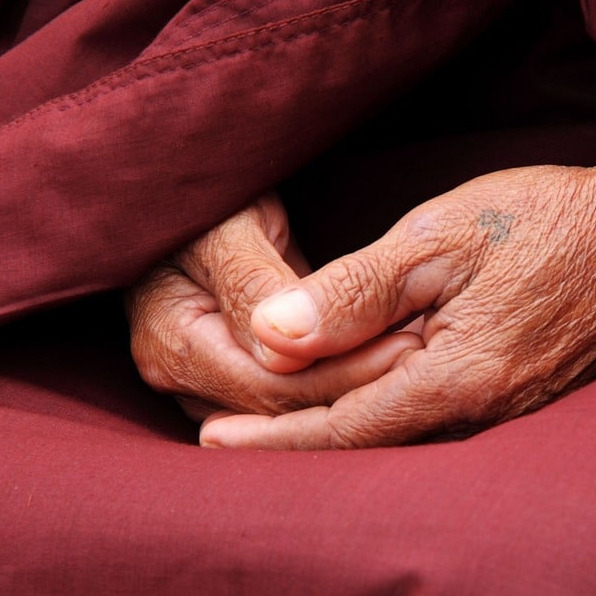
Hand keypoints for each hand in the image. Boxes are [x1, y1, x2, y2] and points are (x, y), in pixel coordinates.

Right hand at [125, 193, 421, 421]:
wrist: (200, 186)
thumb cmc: (207, 192)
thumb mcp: (228, 224)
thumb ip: (252, 285)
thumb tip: (283, 353)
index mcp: (170, 343)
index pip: (266, 386)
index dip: (341, 373)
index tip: (407, 345)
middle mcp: (182, 377)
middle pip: (281, 407)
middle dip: (356, 386)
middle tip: (426, 353)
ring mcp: (208, 382)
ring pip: (291, 409)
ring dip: (353, 389)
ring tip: (418, 357)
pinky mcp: (242, 372)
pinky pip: (295, 392)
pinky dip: (340, 377)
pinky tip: (390, 357)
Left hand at [200, 134, 595, 448]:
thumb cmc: (547, 222)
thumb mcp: (440, 237)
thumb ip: (355, 290)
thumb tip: (275, 335)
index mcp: (457, 379)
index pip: (341, 428)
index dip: (272, 439)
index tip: (213, 443)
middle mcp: (484, 417)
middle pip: (368, 444)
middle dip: (293, 441)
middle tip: (224, 432)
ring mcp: (512, 419)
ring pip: (403, 441)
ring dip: (336, 433)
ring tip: (272, 423)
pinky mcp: (528, 406)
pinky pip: (441, 428)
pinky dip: (386, 419)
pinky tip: (360, 403)